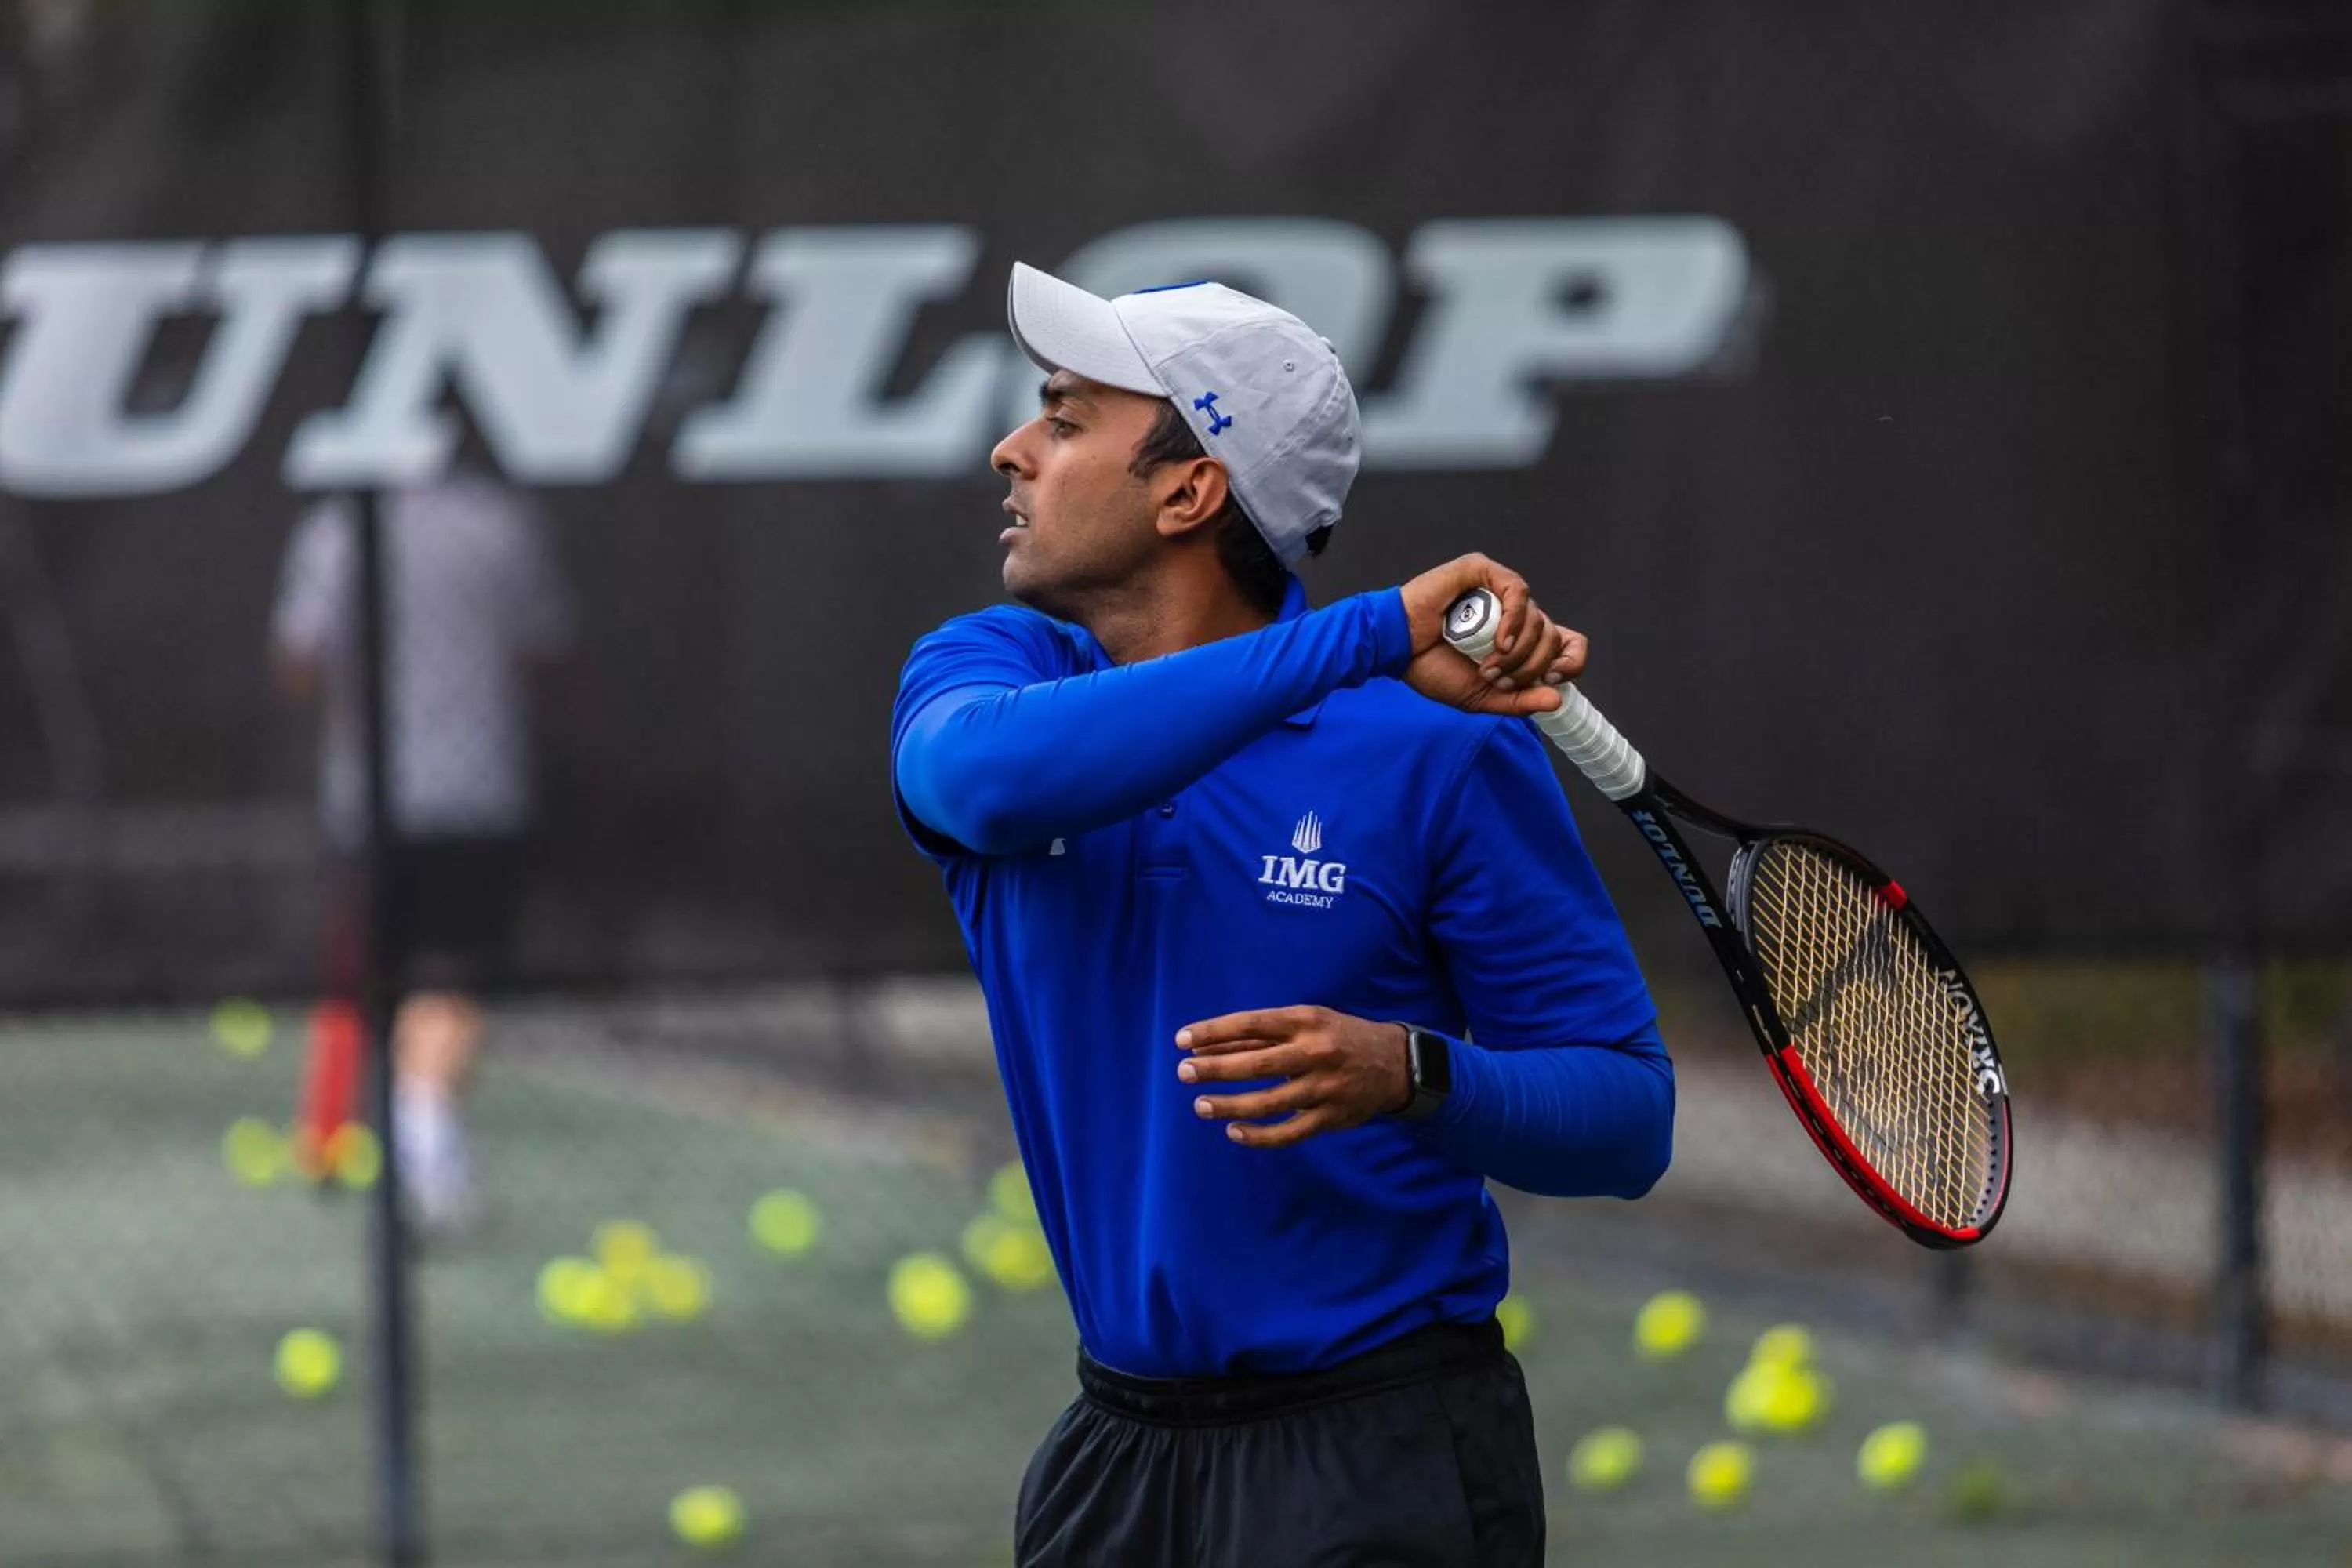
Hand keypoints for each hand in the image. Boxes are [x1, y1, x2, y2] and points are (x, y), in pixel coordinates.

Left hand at [1174, 1006, 1412, 1147]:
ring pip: (1268, 1102)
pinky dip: (1259, 1136)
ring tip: (1201, 1105)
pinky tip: (1234, 1131)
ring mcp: (1324, 1088)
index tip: (1181, 1039)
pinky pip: (1288, 1133)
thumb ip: (1259, 1035)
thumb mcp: (1306, 1022)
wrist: (1396, 1063)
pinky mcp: (1331, 1118)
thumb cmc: (1338, 1036)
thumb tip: (1206, 1045)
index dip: (1213, 1031)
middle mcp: (1315, 1052)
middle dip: (1215, 1069)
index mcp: (1306, 1021)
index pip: (1251, 1024)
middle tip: (1184, 1072)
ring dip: (1229, 1105)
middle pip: (1256, 1064)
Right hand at [1396, 553, 1586, 717]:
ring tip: (1487, 665)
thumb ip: (1518, 700)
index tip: (1549, 680)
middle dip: (1530, 667)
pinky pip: (1517, 590)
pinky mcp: (1483, 572)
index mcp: (1517, 640)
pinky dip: (1514, 619)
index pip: (1567, 643)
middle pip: (1552, 636)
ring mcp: (1499, 591)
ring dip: (1517, 651)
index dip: (1570, 662)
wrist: (1397, 650)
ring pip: (1538, 618)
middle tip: (1497, 679)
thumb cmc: (1430, 667)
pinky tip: (1498, 641)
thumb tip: (1557, 699)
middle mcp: (1514, 614)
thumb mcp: (1481, 697)